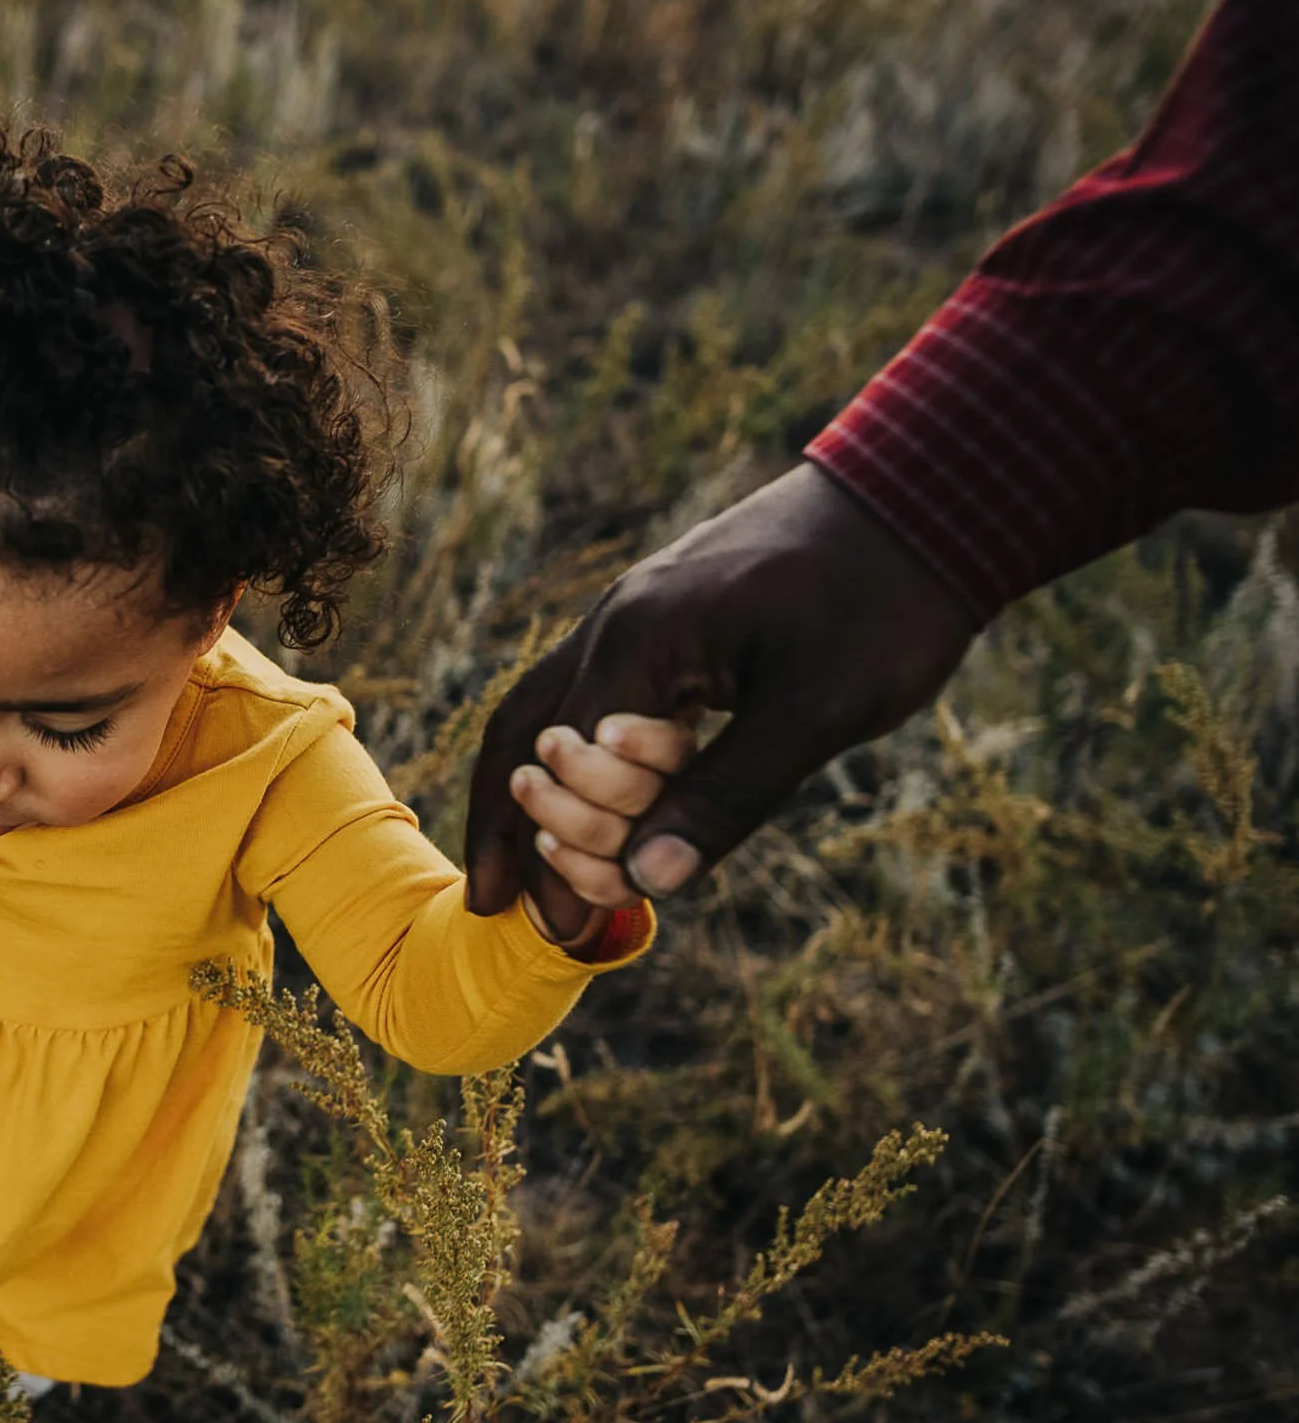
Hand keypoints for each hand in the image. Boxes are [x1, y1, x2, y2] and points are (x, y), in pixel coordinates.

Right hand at [465, 463, 978, 914]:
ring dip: (518, 794)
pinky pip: (586, 696)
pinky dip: (567, 759)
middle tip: (501, 910)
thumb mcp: (815, 710)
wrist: (920, 492)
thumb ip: (727, 795)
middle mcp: (614, 624)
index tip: (568, 929)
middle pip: (518, 735)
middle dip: (504, 829)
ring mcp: (631, 615)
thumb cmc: (879, 603)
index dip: (566, 853)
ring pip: (540, 712)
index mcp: (640, 641)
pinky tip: (583, 799)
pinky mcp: (662, 619)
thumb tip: (650, 881)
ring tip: (509, 869)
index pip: (567, 769)